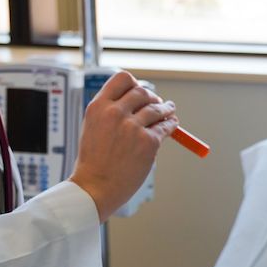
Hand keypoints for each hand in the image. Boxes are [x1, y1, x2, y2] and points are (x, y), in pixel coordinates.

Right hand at [70, 71, 178, 220]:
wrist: (95, 187)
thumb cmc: (94, 162)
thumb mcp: (93, 128)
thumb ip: (111, 112)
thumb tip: (136, 102)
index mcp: (98, 106)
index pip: (122, 78)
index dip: (134, 83)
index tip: (139, 90)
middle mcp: (115, 112)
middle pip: (142, 91)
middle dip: (152, 97)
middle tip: (157, 102)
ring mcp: (132, 127)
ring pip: (157, 108)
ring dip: (166, 109)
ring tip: (169, 110)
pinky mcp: (148, 141)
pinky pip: (165, 127)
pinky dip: (171, 124)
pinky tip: (172, 124)